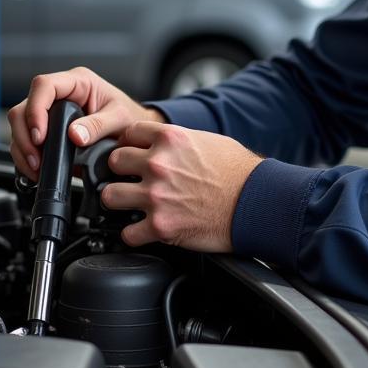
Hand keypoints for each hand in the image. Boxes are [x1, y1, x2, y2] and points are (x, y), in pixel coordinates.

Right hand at [8, 67, 163, 178]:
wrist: (133, 133)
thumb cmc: (129, 118)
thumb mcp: (120, 119)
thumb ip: (99, 125)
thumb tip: (75, 135)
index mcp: (78, 82)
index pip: (44, 86)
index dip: (36, 109)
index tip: (40, 135)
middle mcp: (60, 94)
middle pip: (24, 107)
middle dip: (25, 135)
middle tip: (36, 159)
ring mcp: (50, 111)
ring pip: (20, 125)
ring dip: (23, 149)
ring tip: (36, 168)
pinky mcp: (47, 129)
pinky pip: (26, 140)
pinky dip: (26, 157)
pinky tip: (36, 169)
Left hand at [102, 121, 261, 252]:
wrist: (256, 203)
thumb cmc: (239, 174)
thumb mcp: (207, 141)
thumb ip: (177, 142)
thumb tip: (162, 144)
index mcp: (170, 138)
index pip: (128, 132)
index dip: (129, 144)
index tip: (132, 153)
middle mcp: (159, 164)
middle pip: (113, 162)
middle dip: (120, 171)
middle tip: (130, 179)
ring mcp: (156, 196)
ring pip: (110, 196)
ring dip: (119, 201)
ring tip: (130, 205)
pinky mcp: (161, 226)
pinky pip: (127, 234)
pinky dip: (133, 235)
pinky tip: (143, 231)